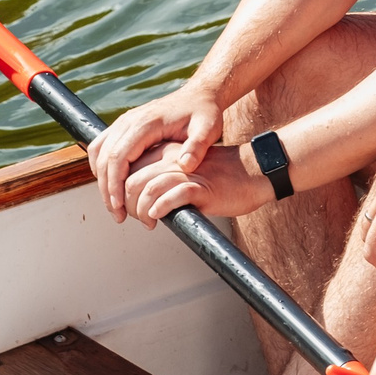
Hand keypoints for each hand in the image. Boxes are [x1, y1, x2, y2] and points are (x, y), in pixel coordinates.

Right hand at [88, 84, 225, 222]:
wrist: (199, 95)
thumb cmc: (204, 113)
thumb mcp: (208, 129)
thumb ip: (198, 146)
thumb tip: (186, 165)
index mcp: (147, 123)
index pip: (118, 156)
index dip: (114, 184)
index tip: (119, 206)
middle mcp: (130, 120)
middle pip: (104, 157)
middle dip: (106, 189)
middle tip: (118, 215)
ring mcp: (125, 121)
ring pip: (98, 152)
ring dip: (101, 180)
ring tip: (115, 205)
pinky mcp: (124, 126)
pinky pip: (103, 147)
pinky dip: (103, 168)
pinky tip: (115, 187)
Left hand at [123, 139, 276, 223]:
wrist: (253, 171)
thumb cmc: (221, 176)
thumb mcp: (186, 169)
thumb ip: (163, 176)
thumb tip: (139, 197)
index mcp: (167, 152)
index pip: (130, 169)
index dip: (122, 192)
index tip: (129, 206)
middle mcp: (173, 159)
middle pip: (132, 181)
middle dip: (128, 205)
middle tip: (138, 218)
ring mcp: (187, 173)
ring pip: (147, 189)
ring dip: (141, 211)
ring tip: (149, 221)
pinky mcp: (201, 187)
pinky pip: (172, 197)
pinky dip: (160, 208)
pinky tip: (160, 216)